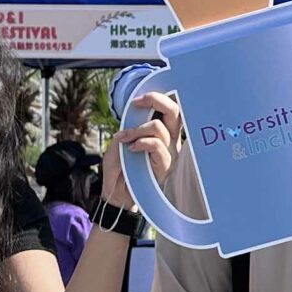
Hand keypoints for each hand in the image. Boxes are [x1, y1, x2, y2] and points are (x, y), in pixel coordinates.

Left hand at [101, 88, 180, 212]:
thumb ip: (130, 126)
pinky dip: (141, 143)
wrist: (116, 194)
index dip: (157, 97)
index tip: (136, 100)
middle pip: (175, 110)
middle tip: (137, 103)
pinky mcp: (165, 165)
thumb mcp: (120, 141)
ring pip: (159, 128)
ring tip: (124, 139)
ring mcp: (169, 152)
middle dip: (156, 100)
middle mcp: (170, 140)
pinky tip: (131, 149)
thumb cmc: (119, 168)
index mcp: (161, 133)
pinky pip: (157, 145)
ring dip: (136, 130)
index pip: (169, 109)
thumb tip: (136, 112)